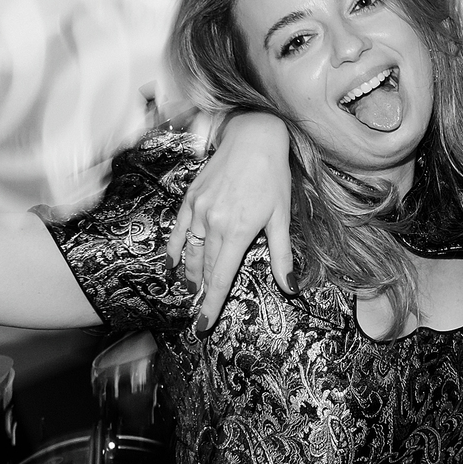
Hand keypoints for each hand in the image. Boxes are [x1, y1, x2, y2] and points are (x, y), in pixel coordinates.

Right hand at [168, 112, 293, 328]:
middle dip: (202, 294)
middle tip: (199, 313)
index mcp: (237, 232)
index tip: (202, 326)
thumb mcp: (281, 217)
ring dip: (189, 274)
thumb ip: (282, 256)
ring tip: (190, 291)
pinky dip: (174, 248)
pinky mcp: (190, 198)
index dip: (211, 305)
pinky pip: (178, 230)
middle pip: (203, 269)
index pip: (220, 279)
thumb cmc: (273, 176)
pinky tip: (172, 262)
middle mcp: (213, 223)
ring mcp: (198, 210)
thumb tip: (290, 287)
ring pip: (189, 252)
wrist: (253, 137)